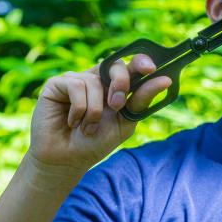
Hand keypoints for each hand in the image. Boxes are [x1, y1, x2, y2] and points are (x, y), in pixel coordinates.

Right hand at [27, 54, 170, 176]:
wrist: (67, 160)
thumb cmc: (96, 142)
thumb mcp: (125, 122)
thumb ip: (141, 100)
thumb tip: (165, 80)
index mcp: (114, 87)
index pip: (130, 65)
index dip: (141, 61)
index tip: (151, 68)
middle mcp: (96, 79)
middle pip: (115, 65)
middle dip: (121, 83)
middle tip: (117, 105)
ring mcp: (76, 80)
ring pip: (94, 81)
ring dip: (95, 111)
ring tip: (88, 127)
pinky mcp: (56, 84)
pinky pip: (76, 86)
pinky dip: (79, 109)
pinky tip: (72, 122)